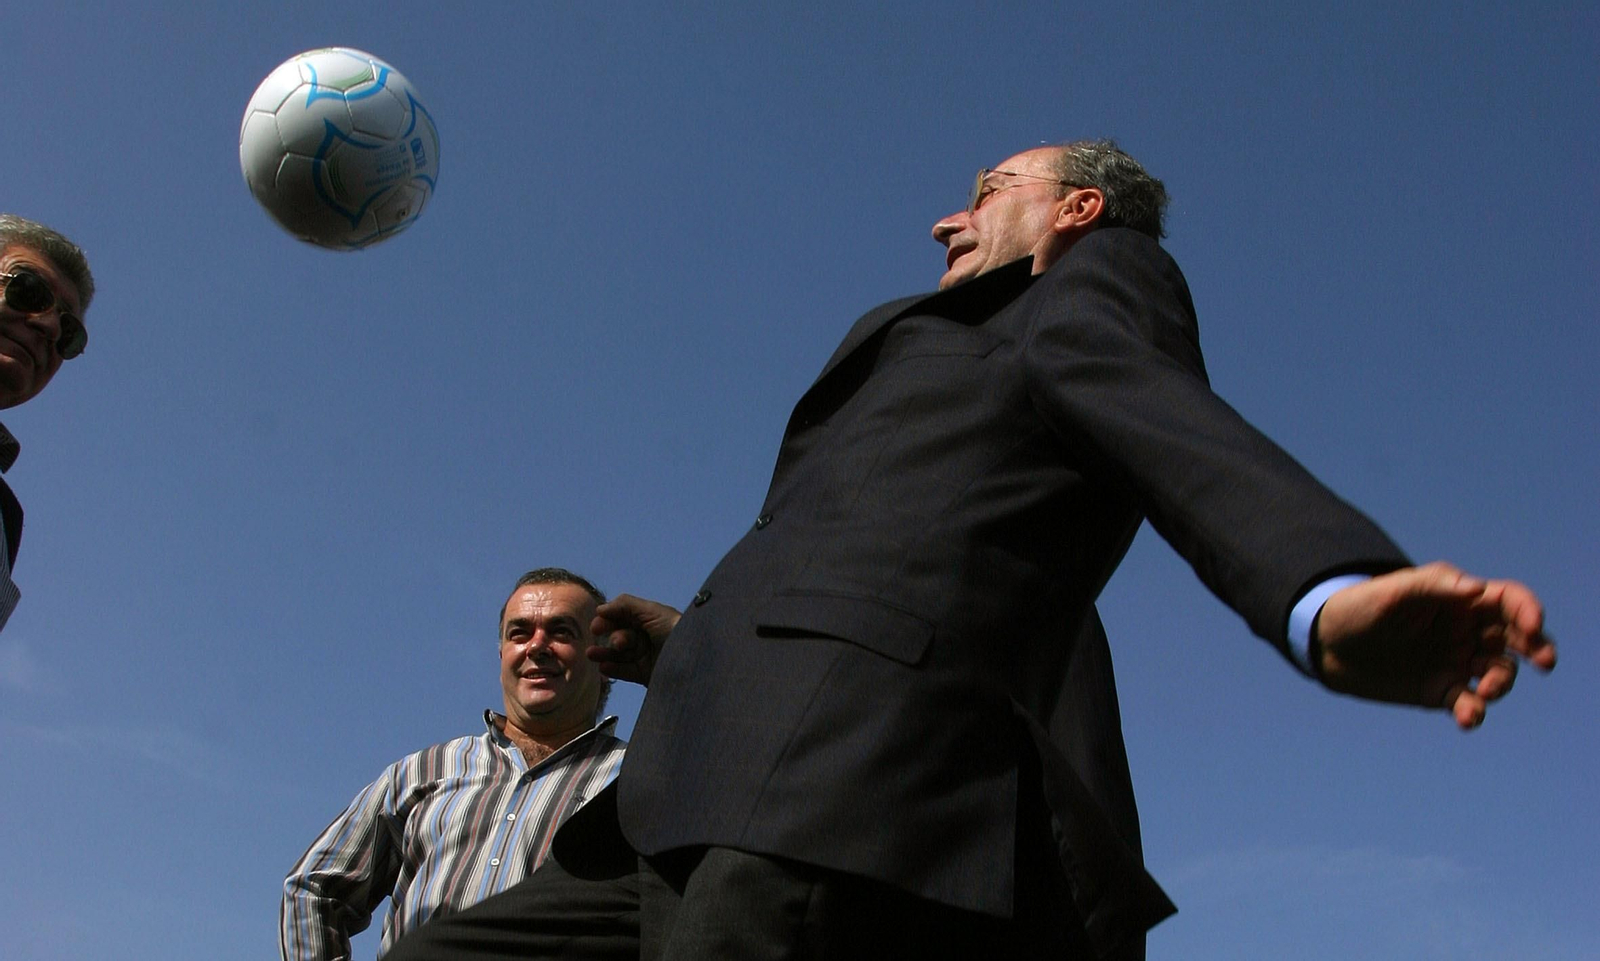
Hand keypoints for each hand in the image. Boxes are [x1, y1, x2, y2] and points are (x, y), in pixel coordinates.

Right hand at [587, 594, 679, 686]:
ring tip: (591, 655)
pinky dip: (613, 669)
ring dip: (604, 653)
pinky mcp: (645, 675)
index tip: (597, 626)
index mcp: (650, 619)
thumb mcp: (652, 611)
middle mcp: (647, 637)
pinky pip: (625, 671)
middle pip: (620, 635)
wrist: (694, 661)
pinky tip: (603, 667)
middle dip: (612, 636)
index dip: (609, 620)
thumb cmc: (674, 630)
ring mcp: (646, 657)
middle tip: (609, 640)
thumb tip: (600, 609)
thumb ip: (625, 606)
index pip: (623, 618)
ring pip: (619, 655)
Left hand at [1315, 562, 1555, 729]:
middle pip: (1516, 639)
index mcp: (1460, 600)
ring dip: (1501, 683)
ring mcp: (1456, 662)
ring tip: (1485, 692)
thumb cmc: (1361, 606)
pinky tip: (1469, 718)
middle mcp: (1467, 631)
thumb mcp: (1392, 590)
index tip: (1531, 625)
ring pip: (1498, 674)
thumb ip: (1433, 585)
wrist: (1327, 643)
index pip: (1508, 601)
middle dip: (1537, 648)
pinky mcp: (1441, 691)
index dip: (1527, 610)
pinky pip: (1469, 704)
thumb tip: (1477, 589)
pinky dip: (1475, 712)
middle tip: (1544, 660)